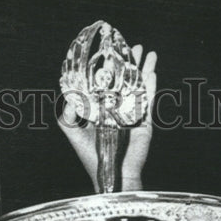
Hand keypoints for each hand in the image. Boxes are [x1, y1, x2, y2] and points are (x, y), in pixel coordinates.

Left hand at [58, 45, 156, 191]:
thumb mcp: (75, 136)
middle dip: (129, 63)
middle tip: (133, 45)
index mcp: (101, 110)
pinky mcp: (144, 123)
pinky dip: (151, 87)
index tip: (109, 52)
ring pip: (139, 87)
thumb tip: (66, 99)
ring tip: (148, 53)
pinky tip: (153, 73)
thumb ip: (66, 119)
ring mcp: (132, 115)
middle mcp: (117, 109)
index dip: (108, 69)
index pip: (105, 84)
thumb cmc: (92, 158)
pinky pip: (148, 101)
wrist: (114, 175)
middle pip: (125, 81)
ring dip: (144, 70)